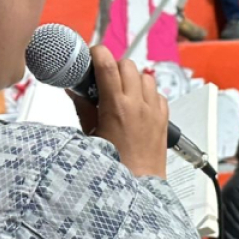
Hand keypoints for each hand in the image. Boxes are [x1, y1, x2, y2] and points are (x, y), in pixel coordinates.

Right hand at [69, 47, 168, 178]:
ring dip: (133, 78)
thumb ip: (83, 108)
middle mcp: (138, 105)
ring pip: (146, 76)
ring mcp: (154, 111)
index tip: (91, 55)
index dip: (97, 53)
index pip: (107, 64)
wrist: (138, 186)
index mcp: (116, 107)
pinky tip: (138, 105)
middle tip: (104, 78)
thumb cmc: (114, 167)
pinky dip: (148, 94)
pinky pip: (159, 94)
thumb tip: (74, 90)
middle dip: (114, 66)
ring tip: (122, 92)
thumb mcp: (90, 135)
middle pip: (128, 65)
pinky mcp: (164, 119)